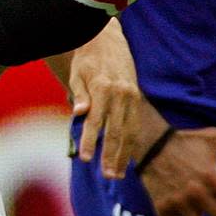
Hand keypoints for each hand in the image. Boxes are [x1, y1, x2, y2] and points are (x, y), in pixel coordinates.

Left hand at [68, 20, 144, 178]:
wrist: (108, 39)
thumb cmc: (87, 59)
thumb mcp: (78, 73)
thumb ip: (79, 94)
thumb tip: (79, 113)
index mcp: (103, 87)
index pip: (96, 120)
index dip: (91, 140)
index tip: (86, 159)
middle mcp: (121, 93)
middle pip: (116, 130)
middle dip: (111, 155)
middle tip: (107, 175)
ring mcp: (132, 96)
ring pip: (129, 130)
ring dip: (124, 154)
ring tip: (118, 174)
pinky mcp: (137, 98)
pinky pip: (135, 125)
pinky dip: (132, 142)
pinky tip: (127, 157)